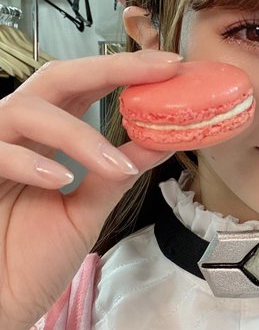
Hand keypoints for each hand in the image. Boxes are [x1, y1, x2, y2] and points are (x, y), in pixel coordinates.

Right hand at [0, 50, 180, 329]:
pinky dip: (30, 162)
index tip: (171, 67)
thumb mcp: (86, 211)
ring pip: (26, 109)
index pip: (84, 89)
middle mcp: (17, 134)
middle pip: (55, 77)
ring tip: (113, 167)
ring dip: (77, 135)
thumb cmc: (31, 262)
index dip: (124, 72)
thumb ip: (115, 174)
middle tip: (160, 71)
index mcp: (46, 139)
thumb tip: (162, 141)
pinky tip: (59, 181)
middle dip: (111, 69)